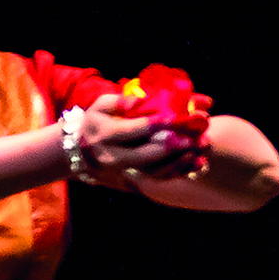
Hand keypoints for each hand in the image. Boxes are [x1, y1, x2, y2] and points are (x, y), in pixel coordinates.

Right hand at [77, 94, 207, 190]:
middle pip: (146, 155)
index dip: (157, 125)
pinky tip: (196, 164)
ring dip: (178, 163)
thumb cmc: (95, 122)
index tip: (177, 118)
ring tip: (200, 152)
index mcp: (106, 135)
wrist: (78, 151)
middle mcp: (114, 157)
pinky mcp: (132, 179)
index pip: (135, 130)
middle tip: (192, 139)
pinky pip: (157, 179)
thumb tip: (140, 100)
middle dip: (170, 148)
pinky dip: (178, 172)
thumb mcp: (99, 106)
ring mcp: (123, 171)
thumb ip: (118, 101)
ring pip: (154, 171)